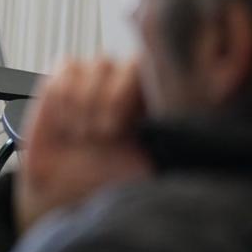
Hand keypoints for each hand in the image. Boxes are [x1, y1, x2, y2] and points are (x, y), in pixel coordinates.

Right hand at [16, 57, 152, 232]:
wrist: (60, 187)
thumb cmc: (103, 179)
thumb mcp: (144, 170)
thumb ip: (166, 150)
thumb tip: (191, 133)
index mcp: (149, 103)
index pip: (158, 72)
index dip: (141, 91)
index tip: (129, 123)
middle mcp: (123, 86)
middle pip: (127, 65)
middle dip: (112, 99)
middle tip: (102, 134)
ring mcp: (92, 81)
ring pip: (98, 64)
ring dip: (87, 99)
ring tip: (82, 133)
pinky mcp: (61, 81)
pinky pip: (66, 65)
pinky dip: (64, 92)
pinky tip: (65, 120)